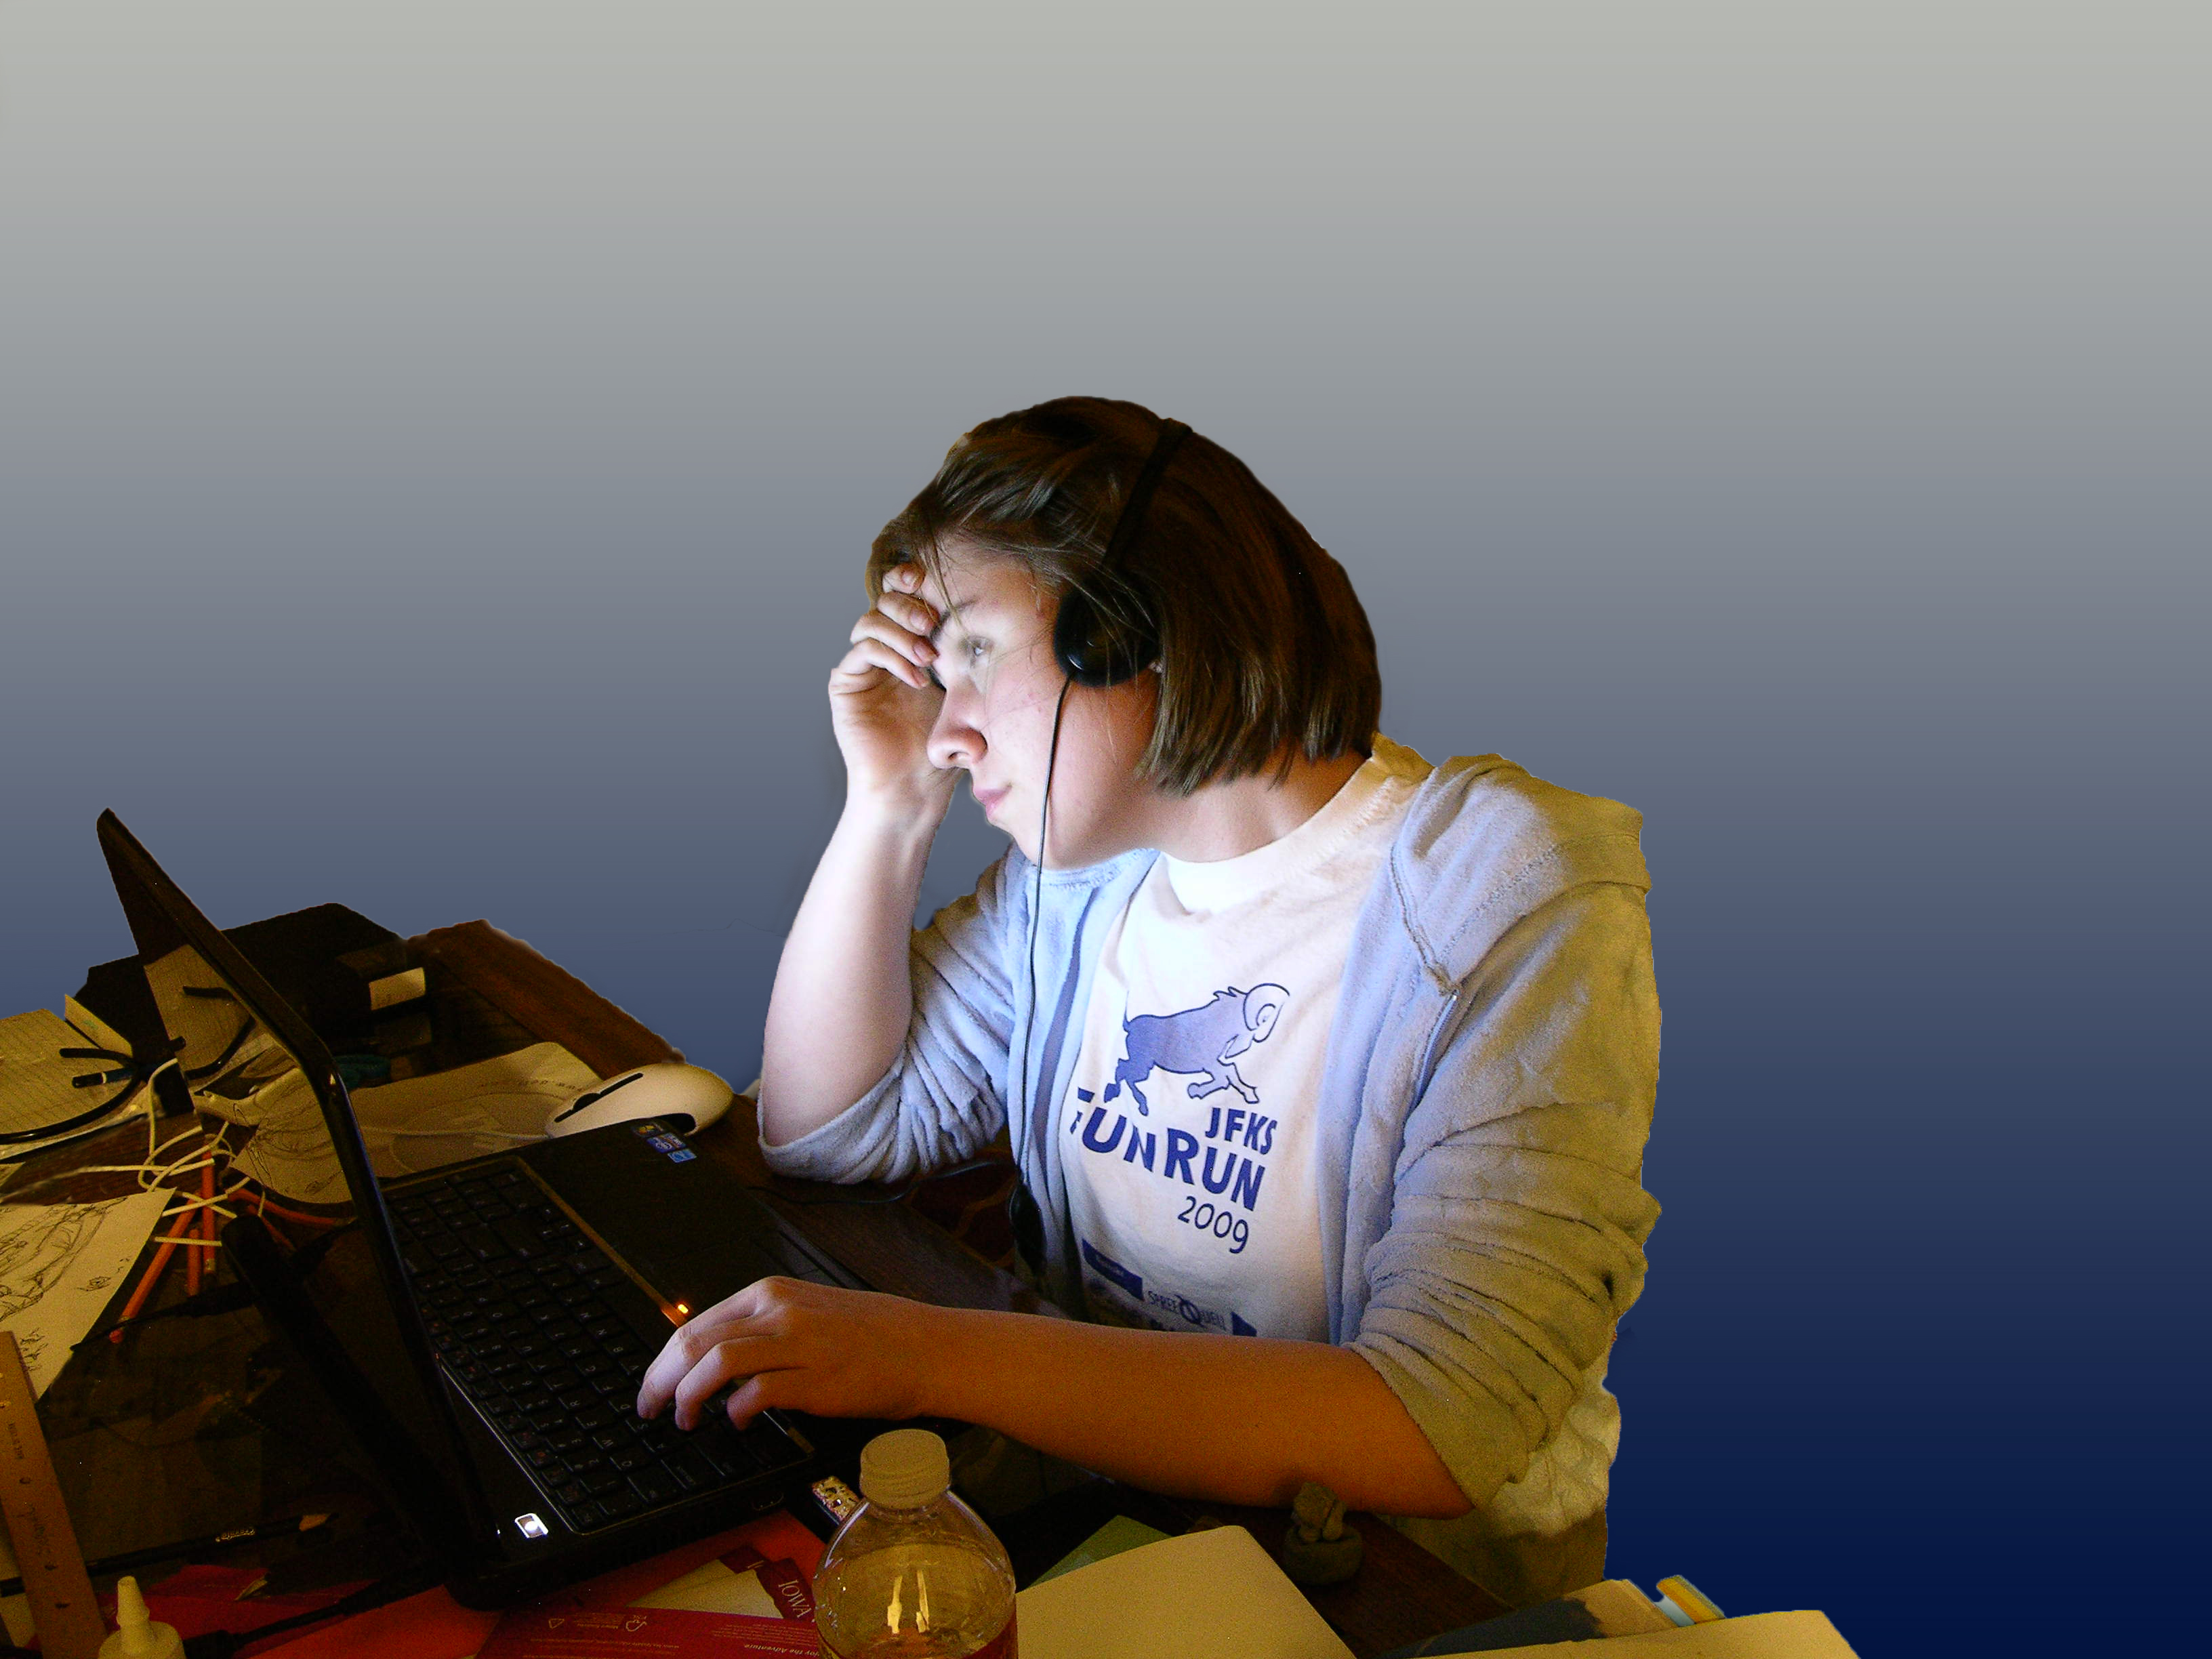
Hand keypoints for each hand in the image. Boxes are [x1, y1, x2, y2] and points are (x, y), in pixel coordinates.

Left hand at [634, 1276, 945, 1431]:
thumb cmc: (871, 1334)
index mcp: (771, 1292)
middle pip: (695, 1342)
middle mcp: (779, 1311)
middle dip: (660, 1380)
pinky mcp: (816, 1379)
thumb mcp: (808, 1311)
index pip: (695, 1324)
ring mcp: (798, 1343)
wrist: (926, 1348)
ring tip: (686, 1419)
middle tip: (650, 1408)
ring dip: (688, 1396)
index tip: (653, 1386)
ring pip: (716, 1363)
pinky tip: (740, 1421)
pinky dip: (737, 1411)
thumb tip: (710, 1357)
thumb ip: (762, 1326)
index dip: (663, 1361)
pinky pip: (756, 1394)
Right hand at [831, 564, 958, 818]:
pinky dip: (890, 656)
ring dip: (900, 632)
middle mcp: (883, 653)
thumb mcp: (964, 700)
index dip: (913, 582)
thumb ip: (969, 664)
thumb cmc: (941, 751)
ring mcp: (862, 667)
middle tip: (932, 623)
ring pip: (870, 621)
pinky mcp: (846, 683)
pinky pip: (862, 650)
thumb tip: (1000, 624)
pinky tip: (915, 679)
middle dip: (909, 604)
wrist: (912, 789)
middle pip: (884, 601)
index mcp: (909, 648)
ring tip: (927, 657)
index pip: (905, 599)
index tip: (934, 581)